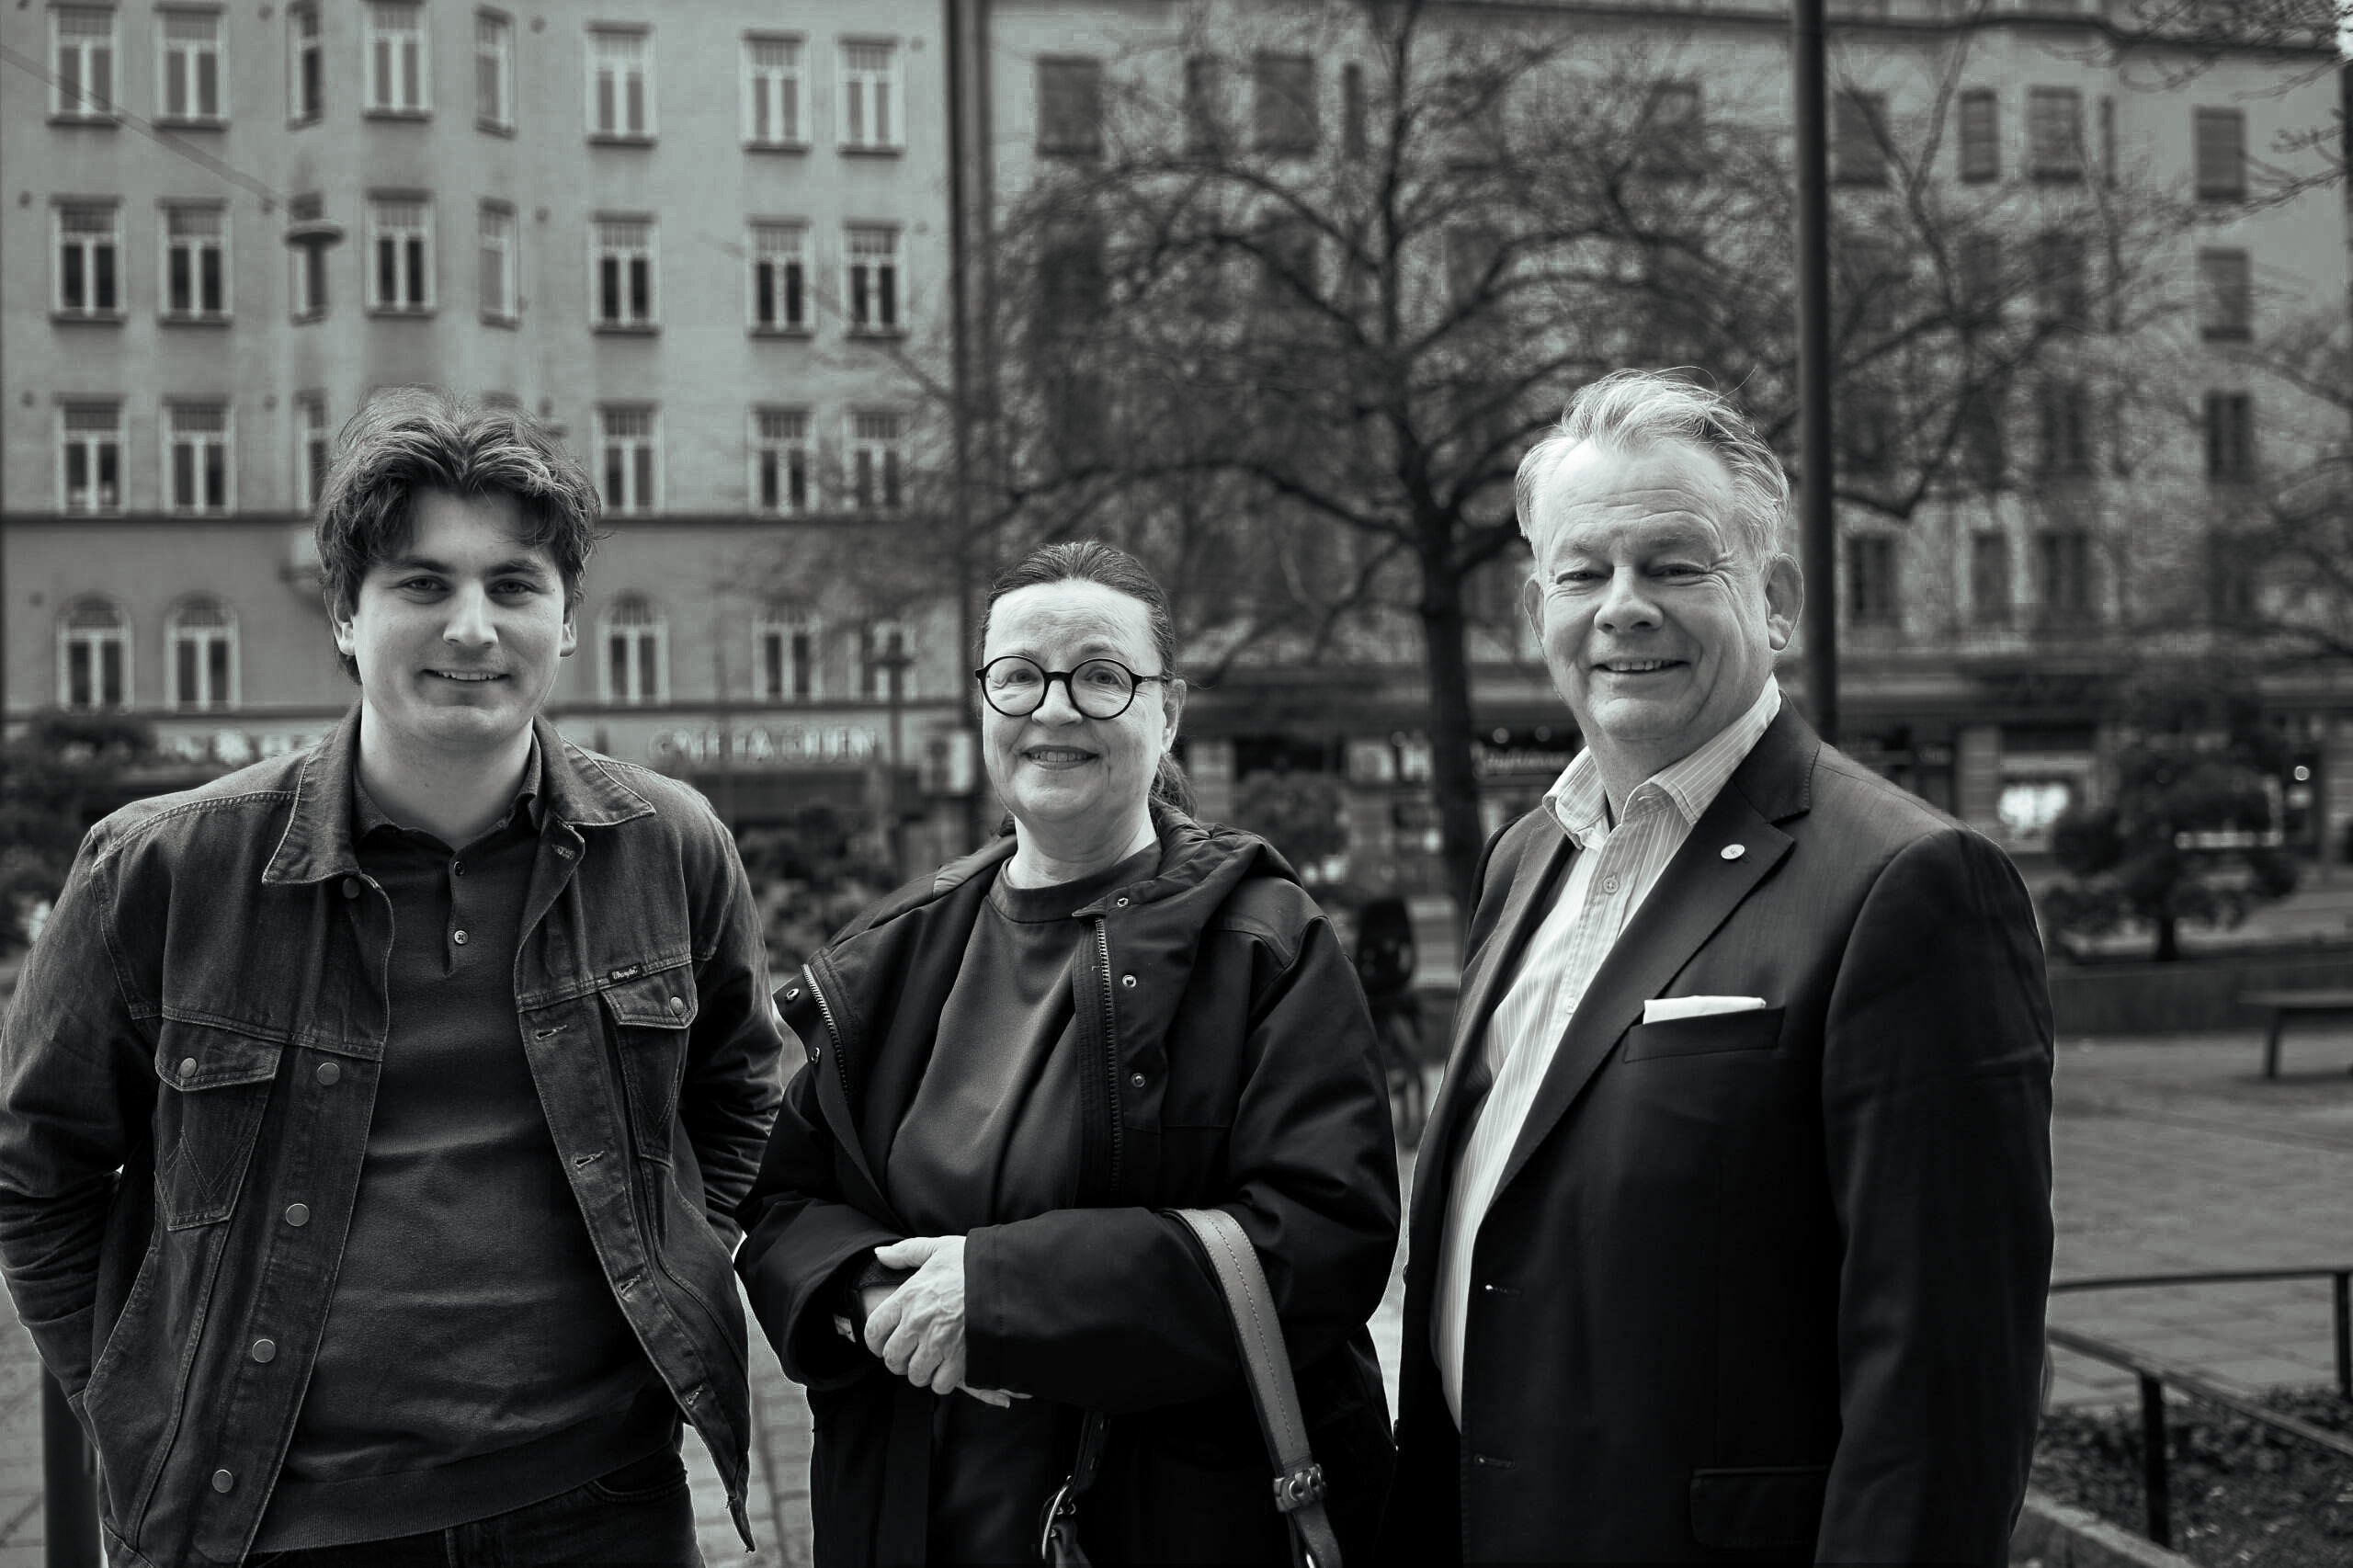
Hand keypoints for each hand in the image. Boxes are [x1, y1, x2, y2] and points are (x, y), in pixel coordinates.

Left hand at [863, 1235, 975, 1396]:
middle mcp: (918, 1321)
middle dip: (898, 1360)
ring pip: (915, 1374)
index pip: (874, 1329)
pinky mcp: (961, 1358)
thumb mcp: (939, 1248)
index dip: (875, 1342)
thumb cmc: (974, 1262)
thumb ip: (906, 1252)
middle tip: (909, 1355)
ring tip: (930, 1362)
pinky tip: (949, 1368)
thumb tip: (880, 1254)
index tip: (883, 1344)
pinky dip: (943, 1380)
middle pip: (892, 1358)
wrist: (1009, 1277)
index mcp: (908, 1295)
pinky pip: (941, 1383)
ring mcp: (939, 1342)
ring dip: (921, 1371)